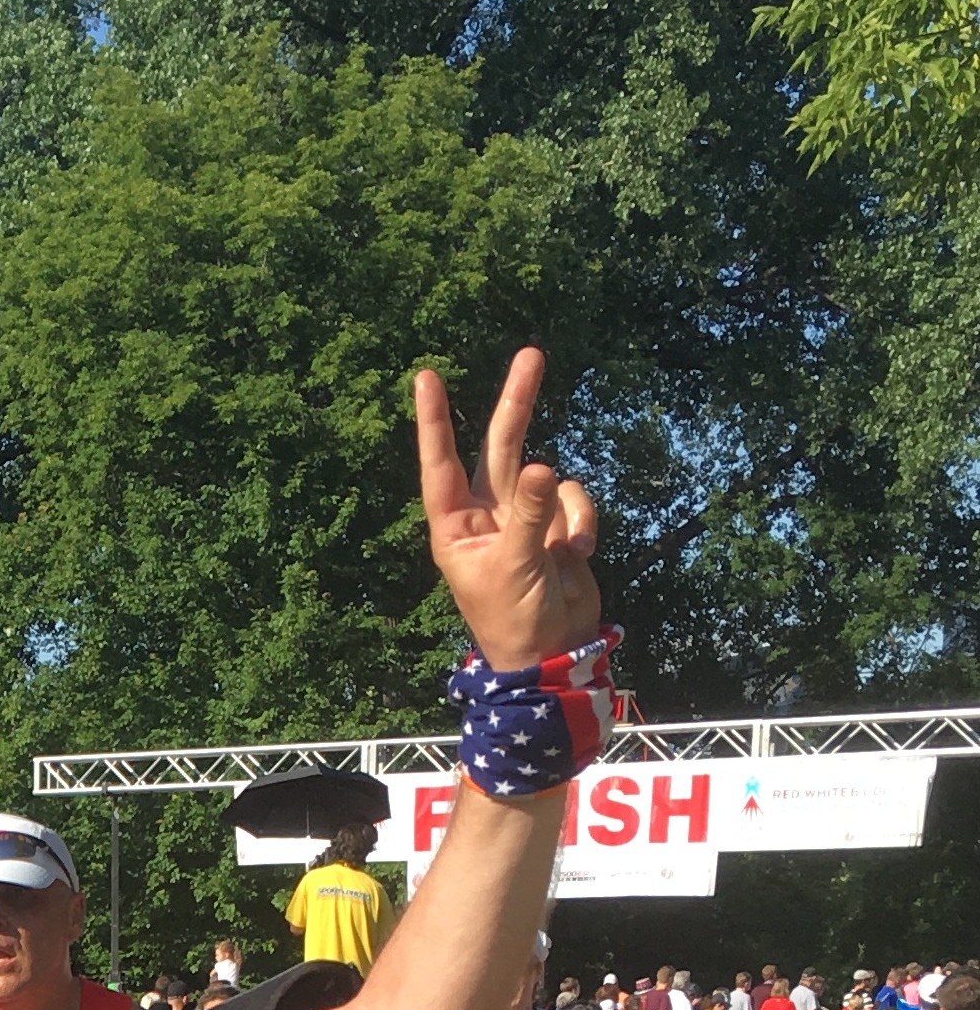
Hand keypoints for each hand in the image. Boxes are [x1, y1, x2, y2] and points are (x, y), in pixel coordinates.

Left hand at [415, 348, 601, 671]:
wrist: (553, 654)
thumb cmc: (514, 619)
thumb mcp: (516, 567)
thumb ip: (530, 516)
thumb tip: (544, 468)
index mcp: (455, 526)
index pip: (441, 463)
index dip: (435, 420)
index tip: (426, 376)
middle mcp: (487, 514)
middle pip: (501, 446)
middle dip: (518, 403)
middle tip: (531, 355)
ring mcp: (525, 517)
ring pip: (550, 478)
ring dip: (565, 512)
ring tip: (562, 556)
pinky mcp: (558, 525)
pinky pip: (576, 503)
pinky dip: (583, 526)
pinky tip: (577, 559)